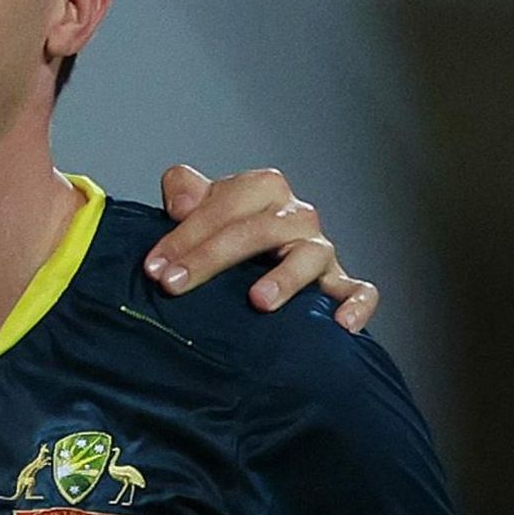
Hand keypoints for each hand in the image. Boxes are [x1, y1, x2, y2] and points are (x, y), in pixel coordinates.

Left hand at [144, 164, 379, 331]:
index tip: (154, 267)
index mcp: (263, 189)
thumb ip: (184, 192)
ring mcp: (320, 249)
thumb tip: (181, 202)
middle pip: (259, 229)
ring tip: (258, 301)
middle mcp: (296, 215)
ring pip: (311, 255)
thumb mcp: (199, 207)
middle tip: (174, 285)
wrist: (253, 261)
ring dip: (286, 277)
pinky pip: (359, 291)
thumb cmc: (223, 234)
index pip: (226, 203)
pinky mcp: (340, 283)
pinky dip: (356, 305)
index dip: (186, 234)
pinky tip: (341, 325)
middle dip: (212, 256)